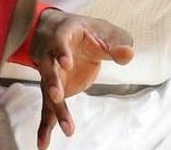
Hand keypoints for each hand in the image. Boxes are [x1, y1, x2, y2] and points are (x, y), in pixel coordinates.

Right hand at [30, 10, 133, 148]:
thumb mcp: (106, 32)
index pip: (60, 41)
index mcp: (63, 34)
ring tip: (67, 128)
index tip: (66, 62)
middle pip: (48, 68)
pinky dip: (45, 126)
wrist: (63, 32)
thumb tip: (127, 54)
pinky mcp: (51, 90)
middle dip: (52, 82)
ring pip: (48, 92)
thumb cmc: (88, 32)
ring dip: (56, 109)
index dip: (61, 51)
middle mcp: (49, 54)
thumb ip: (117, 43)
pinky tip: (42, 143)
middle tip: (56, 95)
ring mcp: (48, 73)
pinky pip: (47, 108)